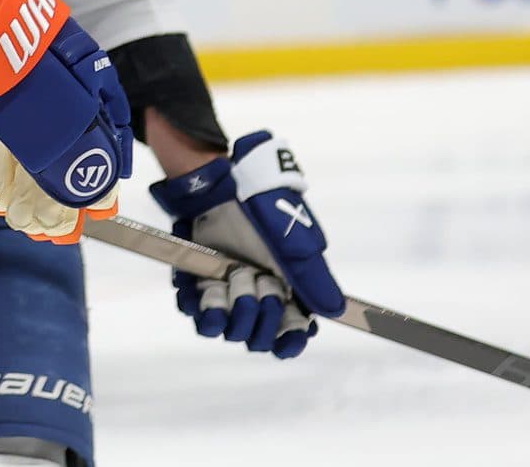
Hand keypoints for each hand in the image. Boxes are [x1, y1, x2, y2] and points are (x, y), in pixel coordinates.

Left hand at [148, 132, 343, 357]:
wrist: (222, 187)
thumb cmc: (264, 213)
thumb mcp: (295, 243)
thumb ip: (312, 279)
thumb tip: (335, 312)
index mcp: (287, 291)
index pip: (292, 333)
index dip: (289, 341)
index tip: (284, 342)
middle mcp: (257, 296)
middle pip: (259, 335)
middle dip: (260, 314)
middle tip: (257, 279)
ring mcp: (226, 290)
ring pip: (227, 328)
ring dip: (231, 308)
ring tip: (233, 276)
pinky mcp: (198, 282)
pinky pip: (194, 311)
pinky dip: (198, 305)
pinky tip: (206, 287)